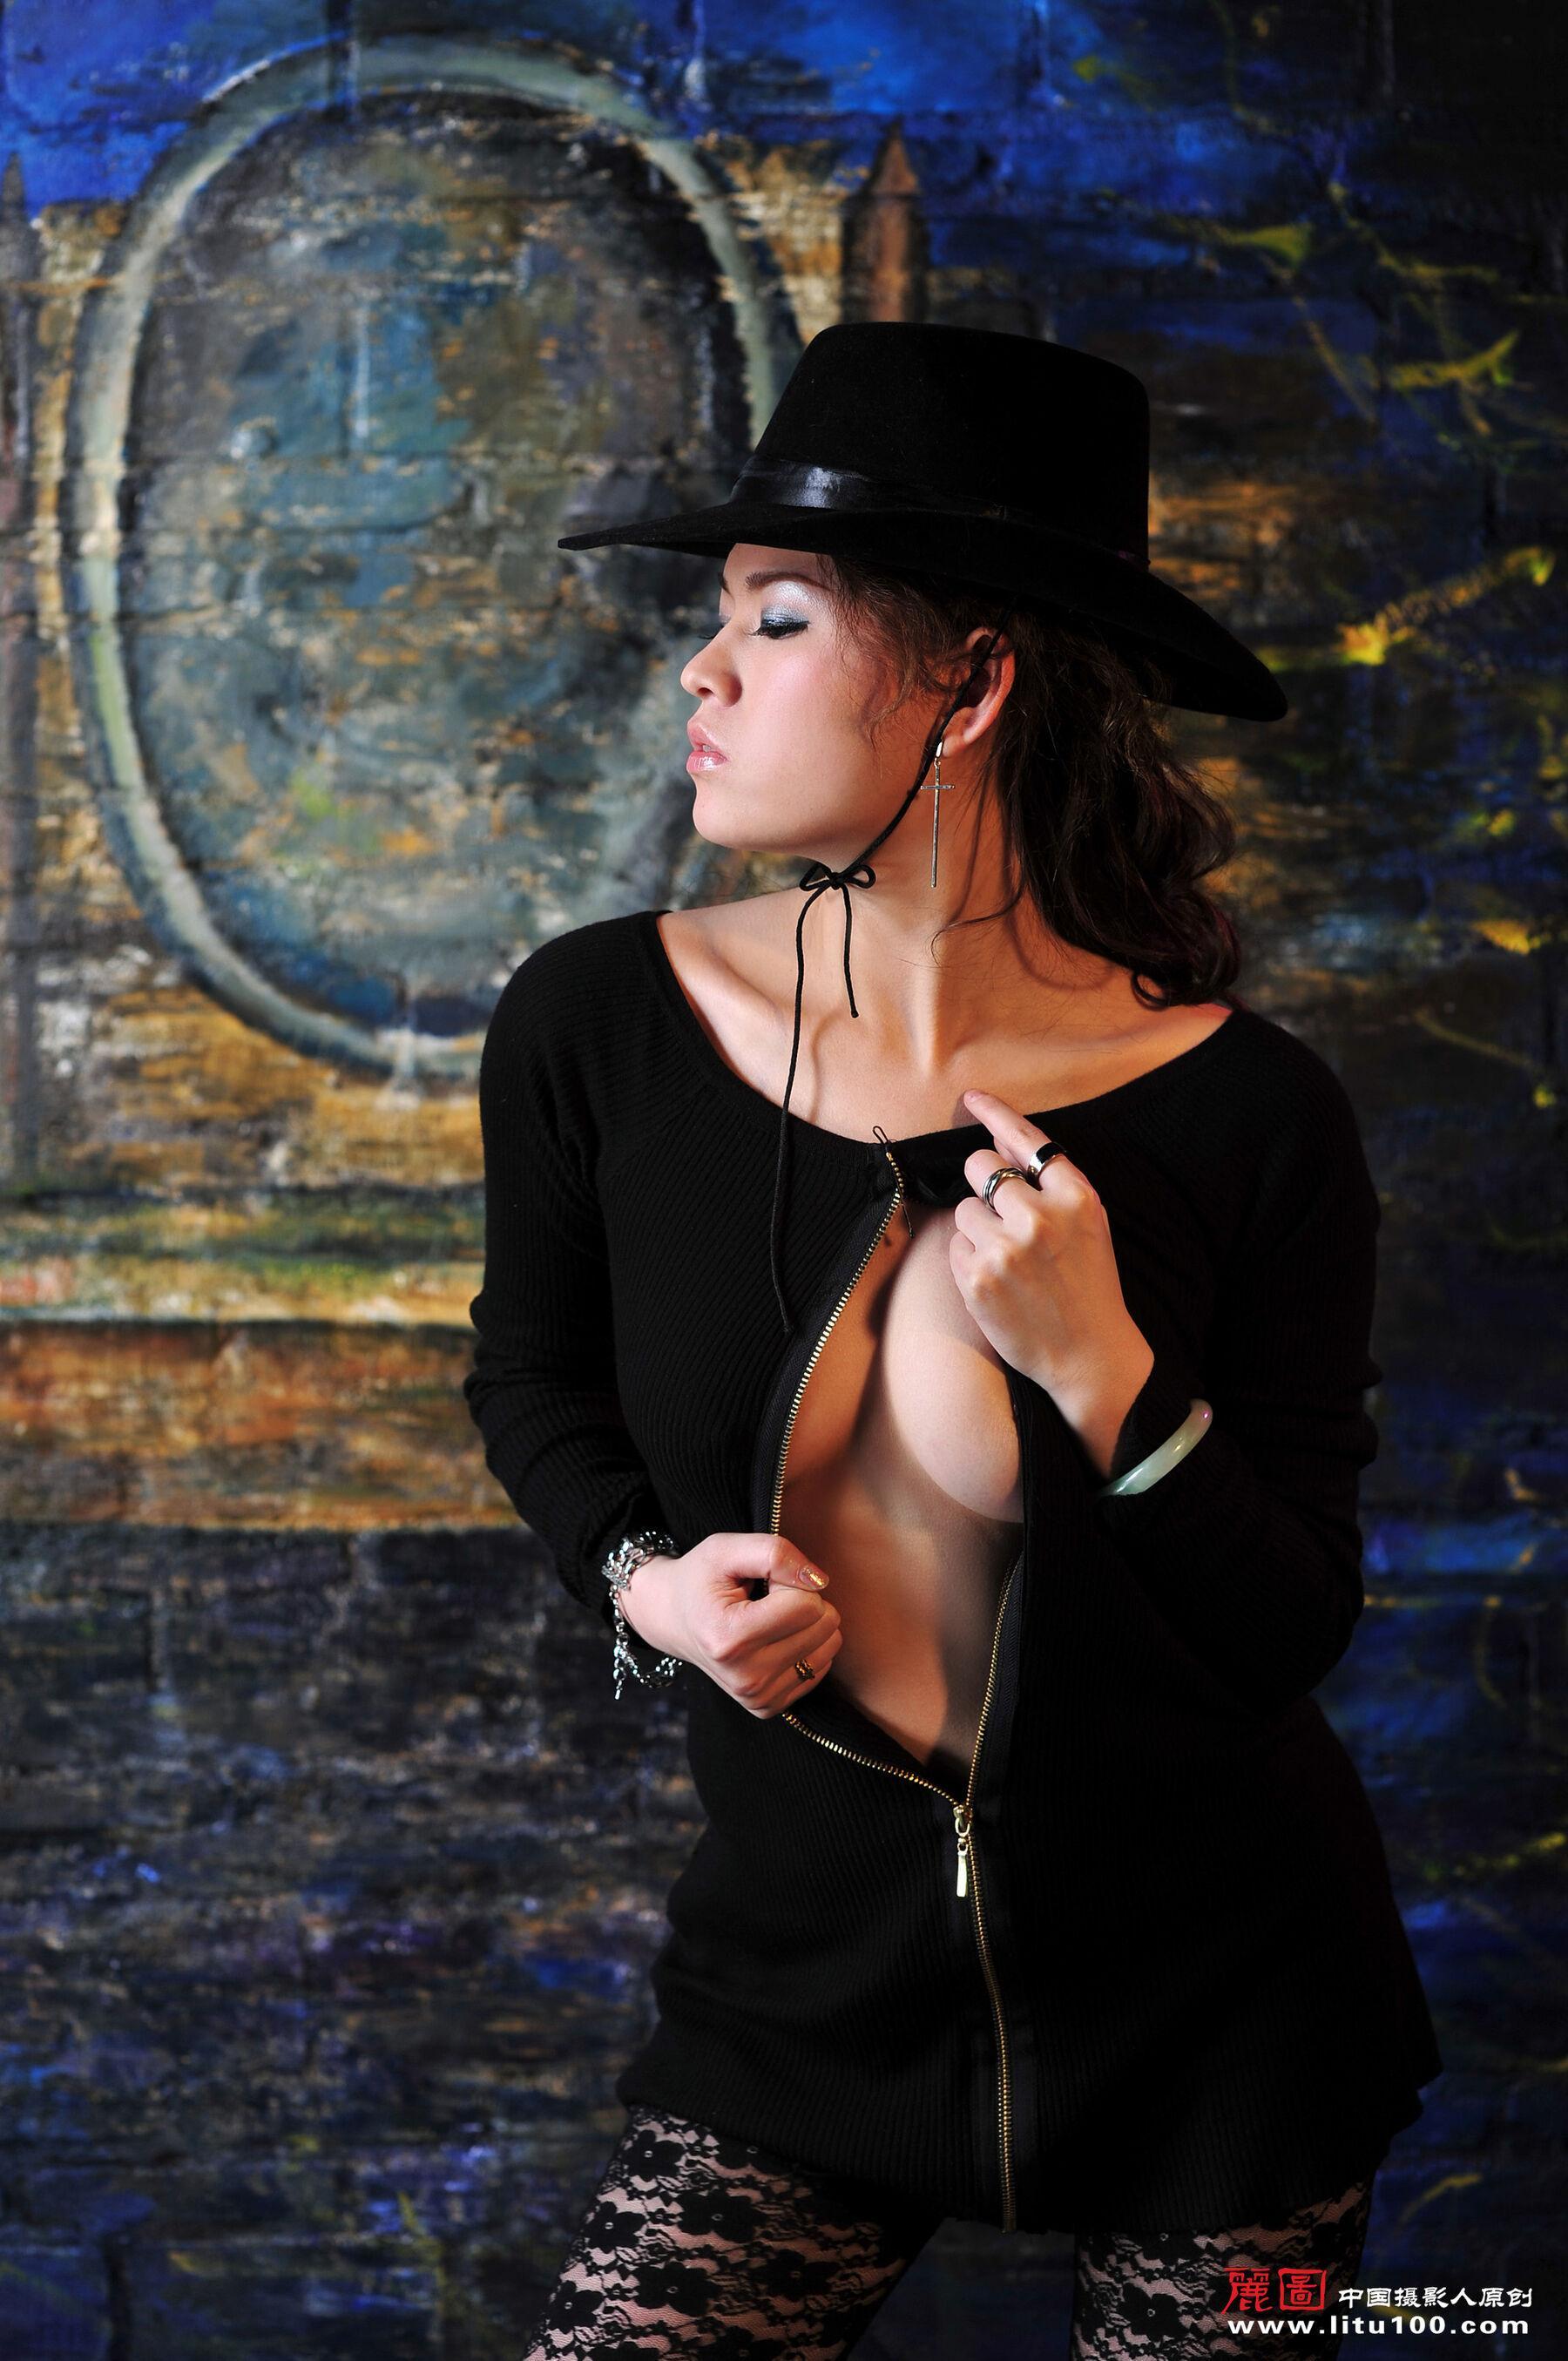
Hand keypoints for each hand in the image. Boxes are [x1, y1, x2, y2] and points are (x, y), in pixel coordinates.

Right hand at [618, 1533, 842, 1718]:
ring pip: (829, 1645)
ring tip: (768, 1617)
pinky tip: (772, 1638)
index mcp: (730, 1638)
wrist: (672, 1619)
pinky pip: (822, 1665)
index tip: (762, 1579)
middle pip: (823, 1624)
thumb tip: (820, 1581)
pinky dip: (805, 1644)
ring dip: (805, 1622)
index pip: (807, 1604)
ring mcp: (757, 1697)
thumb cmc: (700, 1579)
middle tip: (764, 1598)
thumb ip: (775, 1553)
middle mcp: (745, 1677)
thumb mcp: (726, 1549)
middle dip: (801, 1599)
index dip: (791, 1579)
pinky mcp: (768, 1706)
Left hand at [953, 1088, 1153, 1457]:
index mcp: (1077, 1198)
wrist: (1090, 1356)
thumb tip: (1000, 1140)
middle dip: (985, 1183)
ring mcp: (1006, 1249)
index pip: (1027, 1140)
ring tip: (1008, 1259)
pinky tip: (999, 1282)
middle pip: (980, 1166)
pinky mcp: (978, 1278)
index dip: (995, 1114)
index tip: (972, 1099)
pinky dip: (970, 1259)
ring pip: (964, 1208)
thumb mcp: (1089, 1224)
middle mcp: (1042, 1217)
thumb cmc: (1089, 1287)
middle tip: (1004, 1215)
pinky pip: (956, 1245)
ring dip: (978, 1227)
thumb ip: (1052, 1183)